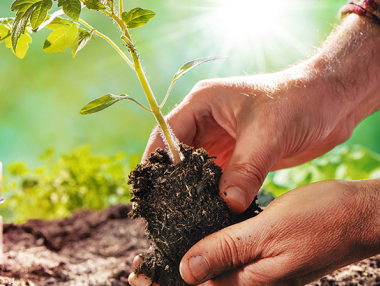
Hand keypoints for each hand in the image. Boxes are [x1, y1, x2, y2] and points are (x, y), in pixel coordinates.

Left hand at [129, 179, 379, 285]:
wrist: (361, 215)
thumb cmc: (321, 220)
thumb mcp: (267, 232)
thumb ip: (226, 251)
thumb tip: (185, 271)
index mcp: (251, 283)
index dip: (164, 281)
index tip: (136, 275)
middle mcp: (253, 283)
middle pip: (201, 283)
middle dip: (169, 277)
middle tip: (137, 269)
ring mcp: (259, 273)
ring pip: (213, 273)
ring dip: (185, 266)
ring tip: (154, 259)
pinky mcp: (265, 259)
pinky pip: (228, 260)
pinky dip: (207, 253)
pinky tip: (194, 242)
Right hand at [145, 14, 379, 213]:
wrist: (333, 102)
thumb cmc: (299, 102)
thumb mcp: (268, 135)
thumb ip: (245, 170)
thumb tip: (226, 204)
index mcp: (203, 103)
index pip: (167, 133)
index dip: (157, 161)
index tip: (152, 189)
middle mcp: (205, 121)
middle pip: (175, 155)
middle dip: (170, 180)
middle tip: (164, 209)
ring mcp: (220, 139)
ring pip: (194, 170)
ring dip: (192, 190)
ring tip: (183, 216)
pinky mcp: (236, 156)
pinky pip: (216, 179)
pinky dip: (212, 195)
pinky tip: (209, 213)